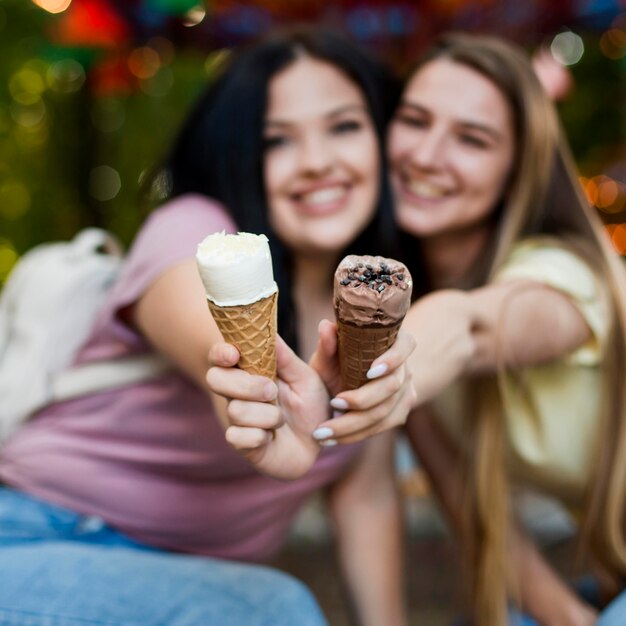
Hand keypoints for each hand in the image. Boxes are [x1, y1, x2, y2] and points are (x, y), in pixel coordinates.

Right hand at [206, 336, 329, 479]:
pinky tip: (272, 437)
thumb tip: (271, 332)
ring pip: (235, 410)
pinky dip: (260, 436)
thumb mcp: (305, 378)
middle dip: (244, 384)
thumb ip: (286, 357)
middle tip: (272, 390)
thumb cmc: (310, 405)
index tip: (234, 355)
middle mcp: (237, 393)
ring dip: (267, 415)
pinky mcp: (241, 443)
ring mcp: (237, 419)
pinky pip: (237, 437)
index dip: (220, 352)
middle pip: (215, 378)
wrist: (319, 442)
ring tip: (282, 419)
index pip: (220, 355)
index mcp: (250, 371)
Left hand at [308, 320, 416, 444]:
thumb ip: (328, 344)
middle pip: (391, 387)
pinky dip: (355, 435)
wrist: (350, 380)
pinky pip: (380, 428)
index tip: (370, 371)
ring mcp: (406, 392)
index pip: (405, 347)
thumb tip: (324, 326)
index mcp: (396, 343)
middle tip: (332, 403)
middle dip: (361, 400)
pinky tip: (332, 439)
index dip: (392, 359)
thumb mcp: (331, 354)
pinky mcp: (400, 413)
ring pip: (384, 413)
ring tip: (323, 431)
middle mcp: (405, 368)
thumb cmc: (340, 360)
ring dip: (352, 425)